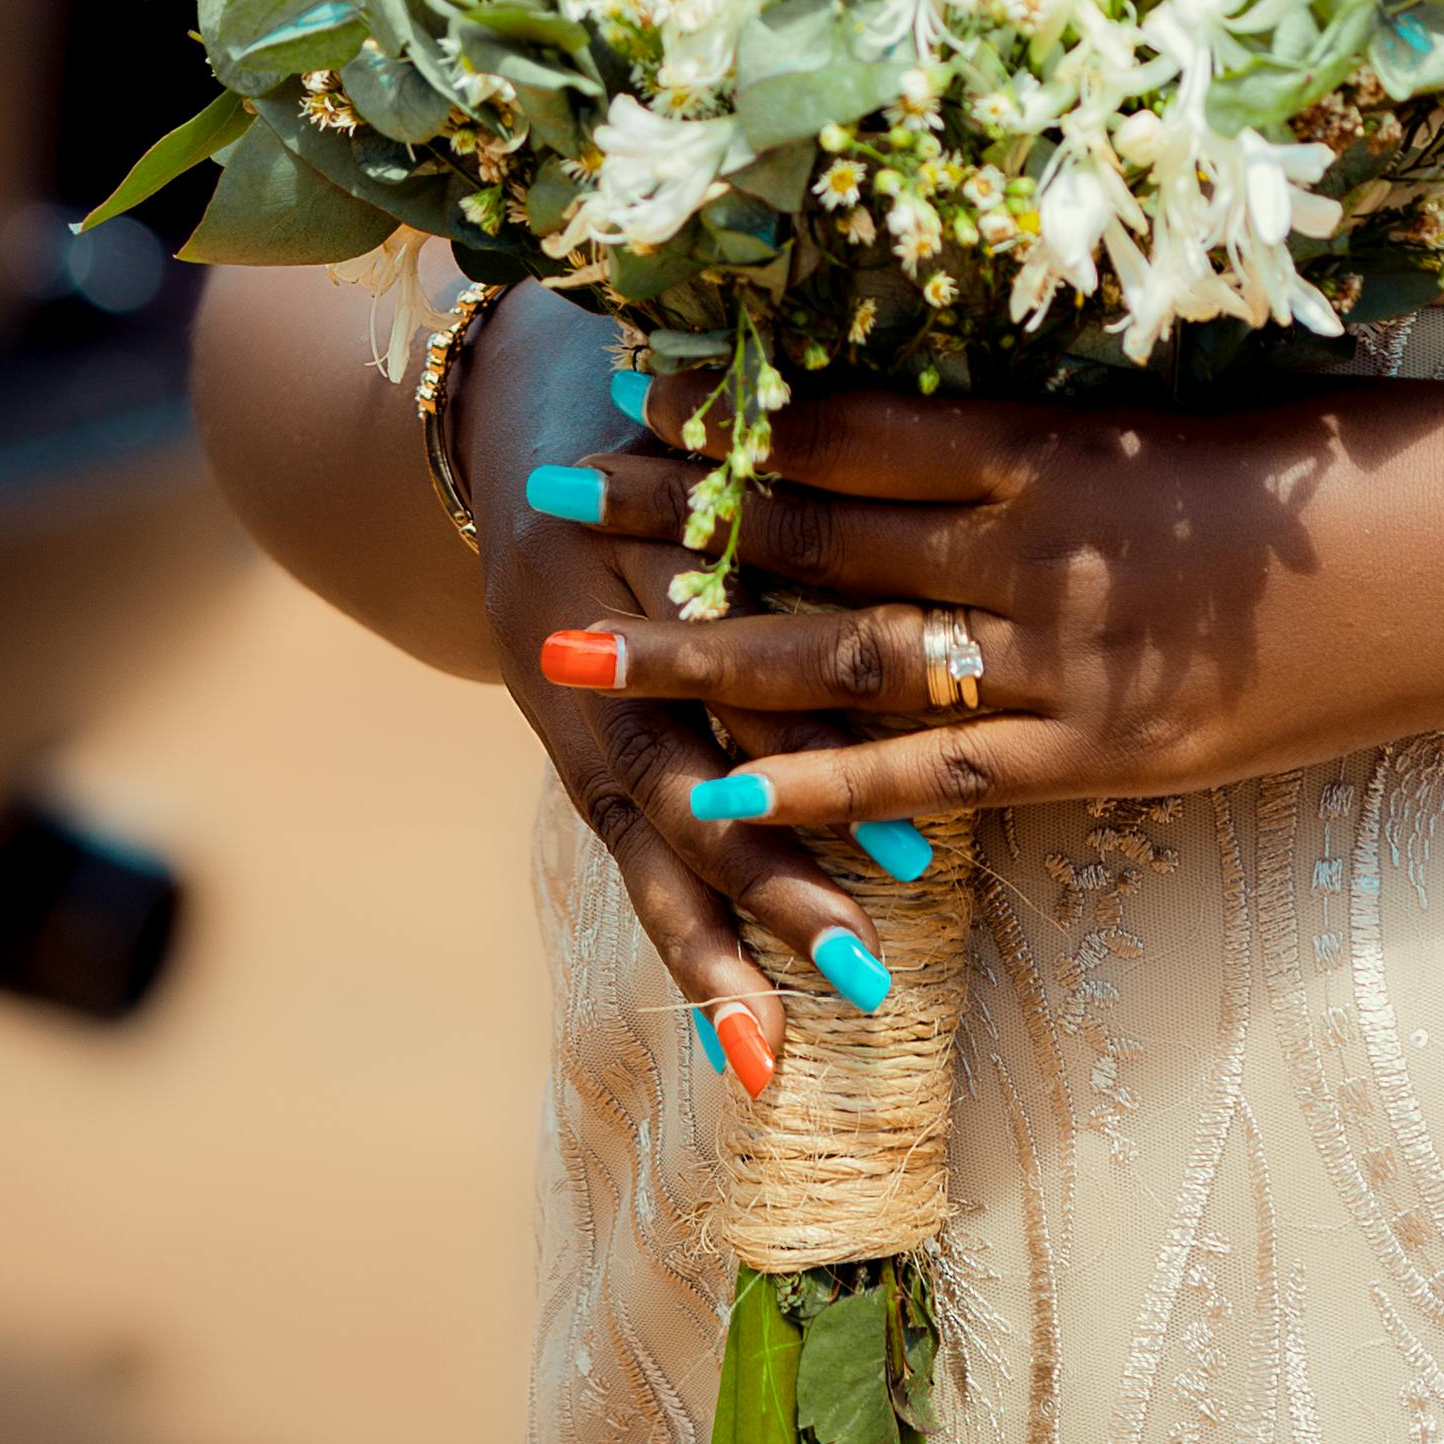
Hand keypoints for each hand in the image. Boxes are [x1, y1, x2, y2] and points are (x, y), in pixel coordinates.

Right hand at [455, 284, 848, 1091]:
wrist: (509, 415)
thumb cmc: (661, 398)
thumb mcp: (709, 418)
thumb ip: (789, 471)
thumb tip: (933, 533)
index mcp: (627, 548)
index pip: (736, 673)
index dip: (818, 753)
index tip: (918, 827)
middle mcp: (591, 650)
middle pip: (686, 782)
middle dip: (773, 881)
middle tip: (865, 963)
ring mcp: (574, 712)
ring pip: (648, 845)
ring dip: (714, 943)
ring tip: (768, 1045)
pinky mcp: (575, 753)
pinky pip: (629, 857)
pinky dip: (680, 935)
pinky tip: (733, 1032)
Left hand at [505, 365, 1443, 1037]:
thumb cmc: (1369, 456)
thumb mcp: (1206, 408)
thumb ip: (1081, 421)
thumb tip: (979, 401)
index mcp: (1062, 439)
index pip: (857, 420)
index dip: (739, 409)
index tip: (637, 383)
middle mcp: (1041, 546)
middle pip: (820, 528)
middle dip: (680, 515)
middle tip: (554, 495)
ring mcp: (1070, 660)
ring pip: (847, 656)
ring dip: (708, 652)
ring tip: (581, 646)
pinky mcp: (1110, 757)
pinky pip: (936, 780)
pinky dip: (824, 792)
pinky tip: (726, 798)